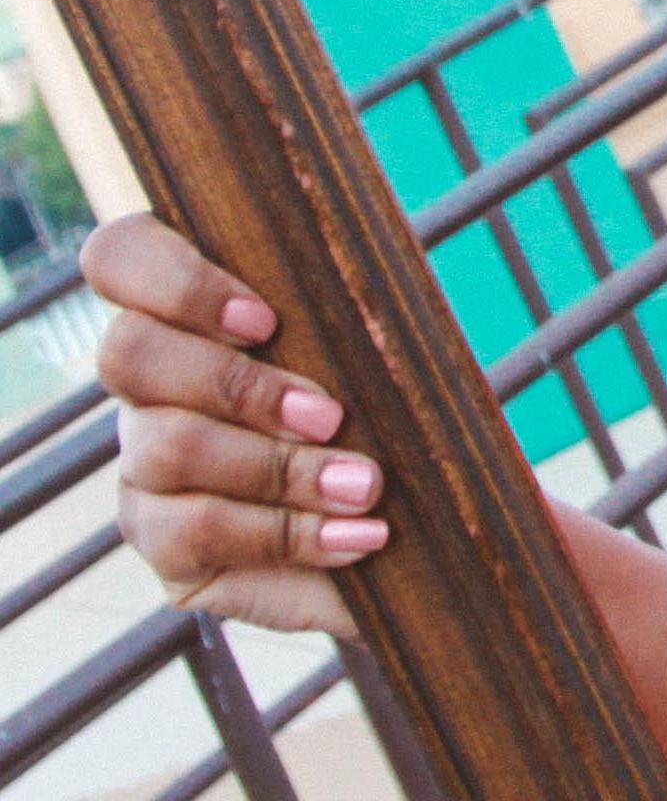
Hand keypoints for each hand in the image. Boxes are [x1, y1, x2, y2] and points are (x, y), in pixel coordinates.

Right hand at [85, 215, 379, 637]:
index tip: (265, 319)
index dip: (173, 281)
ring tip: (365, 485)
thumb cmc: (399, 423)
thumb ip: (369, 321)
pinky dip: (285, 533)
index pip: (121, 257)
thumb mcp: (393, 360)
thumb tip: (394, 310)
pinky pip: (192, 532)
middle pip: (127, 353)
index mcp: (193, 318)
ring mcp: (145, 467)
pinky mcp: (164, 543)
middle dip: (238, 383)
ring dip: (279, 467)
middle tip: (330, 415)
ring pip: (167, 447)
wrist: (411, 538)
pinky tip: (356, 536)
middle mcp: (151, 388)